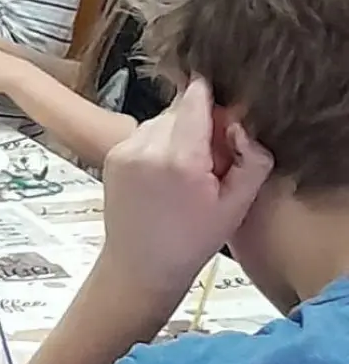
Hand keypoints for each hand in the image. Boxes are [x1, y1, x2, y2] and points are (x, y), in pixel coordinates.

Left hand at [100, 78, 272, 289]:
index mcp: (180, 158)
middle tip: (212, 161)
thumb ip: (251, 159)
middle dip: (201, 124)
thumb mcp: (238, 205)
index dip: (215, 102)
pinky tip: (166, 176)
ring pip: (162, 120)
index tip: (227, 121)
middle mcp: (146, 147)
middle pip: (180, 109)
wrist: (141, 264)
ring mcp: (124, 149)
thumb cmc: (192, 240)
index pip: (196, 99)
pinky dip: (158, 145)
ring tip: (188, 172)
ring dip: (179, 134)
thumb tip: (243, 125)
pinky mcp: (112, 155)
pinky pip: (143, 134)